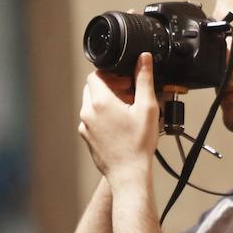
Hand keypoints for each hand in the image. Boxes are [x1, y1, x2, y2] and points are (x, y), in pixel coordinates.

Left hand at [78, 53, 159, 183]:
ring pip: (91, 104)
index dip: (110, 74)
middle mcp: (88, 113)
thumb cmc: (138, 144)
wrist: (129, 173)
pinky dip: (103, 116)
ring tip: (126, 108)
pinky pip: (91, 119)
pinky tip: (120, 124)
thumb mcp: (147, 108)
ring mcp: (85, 127)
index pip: (96, 75)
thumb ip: (144, 80)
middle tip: (128, 92)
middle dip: (109, 86)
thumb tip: (143, 59)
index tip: (125, 80)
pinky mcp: (87, 138)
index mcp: (100, 102)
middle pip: (92, 88)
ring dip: (106, 101)